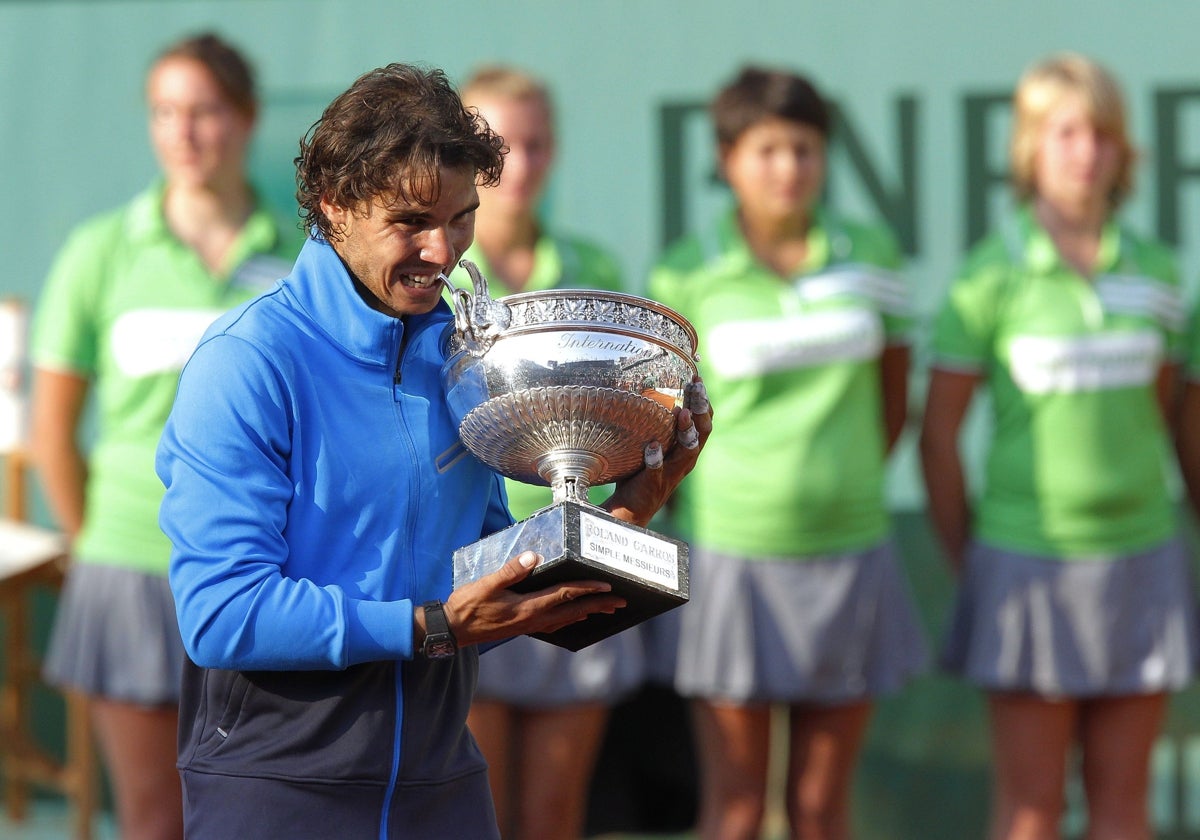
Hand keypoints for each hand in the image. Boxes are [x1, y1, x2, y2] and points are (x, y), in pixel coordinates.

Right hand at [443, 551, 626, 646]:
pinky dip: (570, 618)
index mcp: (528, 607)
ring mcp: (530, 626)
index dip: (587, 590)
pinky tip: (574, 617)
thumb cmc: (468, 606)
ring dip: (588, 612)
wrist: (453, 630)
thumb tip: (533, 556)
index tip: (608, 586)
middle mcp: (534, 619)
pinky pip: (555, 624)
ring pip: (567, 619)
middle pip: (573, 611)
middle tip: (621, 602)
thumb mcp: (486, 585)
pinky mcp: (524, 627)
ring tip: (606, 609)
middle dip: (599, 605)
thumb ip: (510, 571)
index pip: (565, 596)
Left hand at [602, 376, 712, 526]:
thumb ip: (653, 426)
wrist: (630, 510)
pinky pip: (658, 470)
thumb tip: (639, 389)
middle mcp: (685, 461)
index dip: (704, 401)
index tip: (697, 378)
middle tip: (697, 388)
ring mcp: (671, 473)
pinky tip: (652, 446)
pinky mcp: (654, 483)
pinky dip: (656, 458)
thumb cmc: (640, 472)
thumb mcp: (653, 446)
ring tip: (682, 414)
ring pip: (687, 451)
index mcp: (687, 450)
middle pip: (703, 433)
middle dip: (701, 409)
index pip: (704, 423)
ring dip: (686, 432)